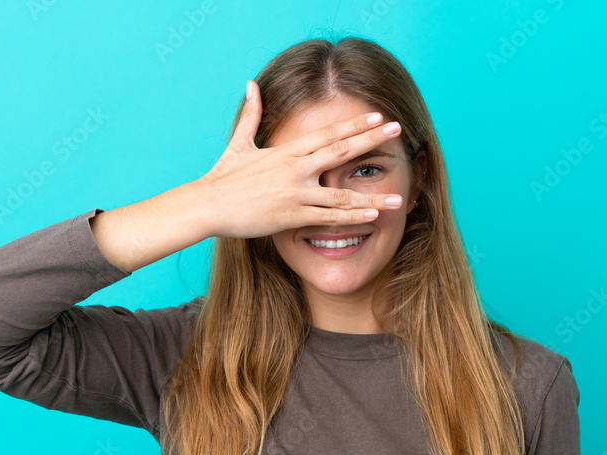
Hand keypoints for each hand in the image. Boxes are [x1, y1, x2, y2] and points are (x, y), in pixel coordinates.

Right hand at [195, 80, 403, 238]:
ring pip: (341, 193)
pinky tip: (372, 215)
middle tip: (398, 130)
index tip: (378, 117)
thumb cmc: (222, 177)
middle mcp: (295, 168)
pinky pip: (328, 217)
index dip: (354, 124)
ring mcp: (295, 192)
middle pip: (341, 151)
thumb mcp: (238, 142)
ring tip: (399, 197)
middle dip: (371, 140)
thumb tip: (251, 84)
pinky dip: (351, 216)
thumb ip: (251, 114)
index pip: (328, 133)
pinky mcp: (291, 216)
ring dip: (373, 195)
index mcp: (286, 150)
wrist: (206, 205)